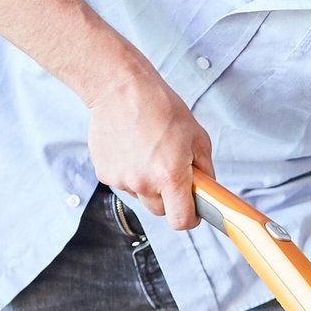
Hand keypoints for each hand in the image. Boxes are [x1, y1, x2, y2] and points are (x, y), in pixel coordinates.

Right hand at [87, 63, 215, 230]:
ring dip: (148, 184)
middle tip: (171, 173)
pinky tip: (133, 150)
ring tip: (149, 153)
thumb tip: (207, 192)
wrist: (121, 89)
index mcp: (170, 177)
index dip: (190, 218)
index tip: (193, 211)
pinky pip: (123, 183)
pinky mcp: (104, 173)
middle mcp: (143, 182)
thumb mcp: (198, 138)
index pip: (181, 221)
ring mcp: (121, 179)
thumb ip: (205, 172)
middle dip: (170, 198)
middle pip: (161, 211)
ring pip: (141, 196)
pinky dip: (130, 173)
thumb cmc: (161, 108)